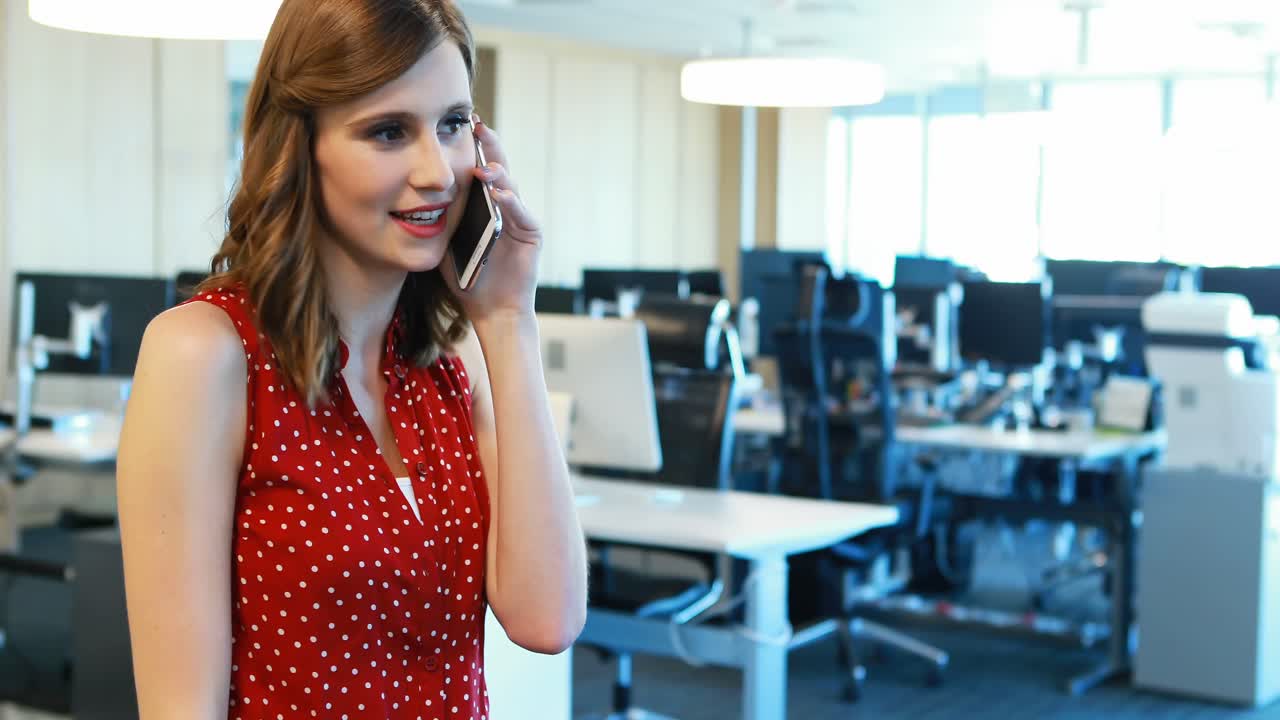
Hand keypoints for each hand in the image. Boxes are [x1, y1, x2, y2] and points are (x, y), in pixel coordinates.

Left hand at [441, 116, 541, 325]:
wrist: (490, 309)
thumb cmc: (467, 277)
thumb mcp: (444, 242)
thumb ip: (437, 219)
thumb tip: (407, 196)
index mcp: (484, 204)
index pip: (478, 168)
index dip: (471, 148)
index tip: (458, 125)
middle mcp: (505, 205)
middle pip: (497, 168)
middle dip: (489, 146)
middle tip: (478, 125)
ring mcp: (519, 218)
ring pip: (510, 187)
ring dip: (498, 174)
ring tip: (484, 166)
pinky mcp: (531, 234)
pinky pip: (521, 214)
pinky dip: (510, 202)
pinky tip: (498, 193)